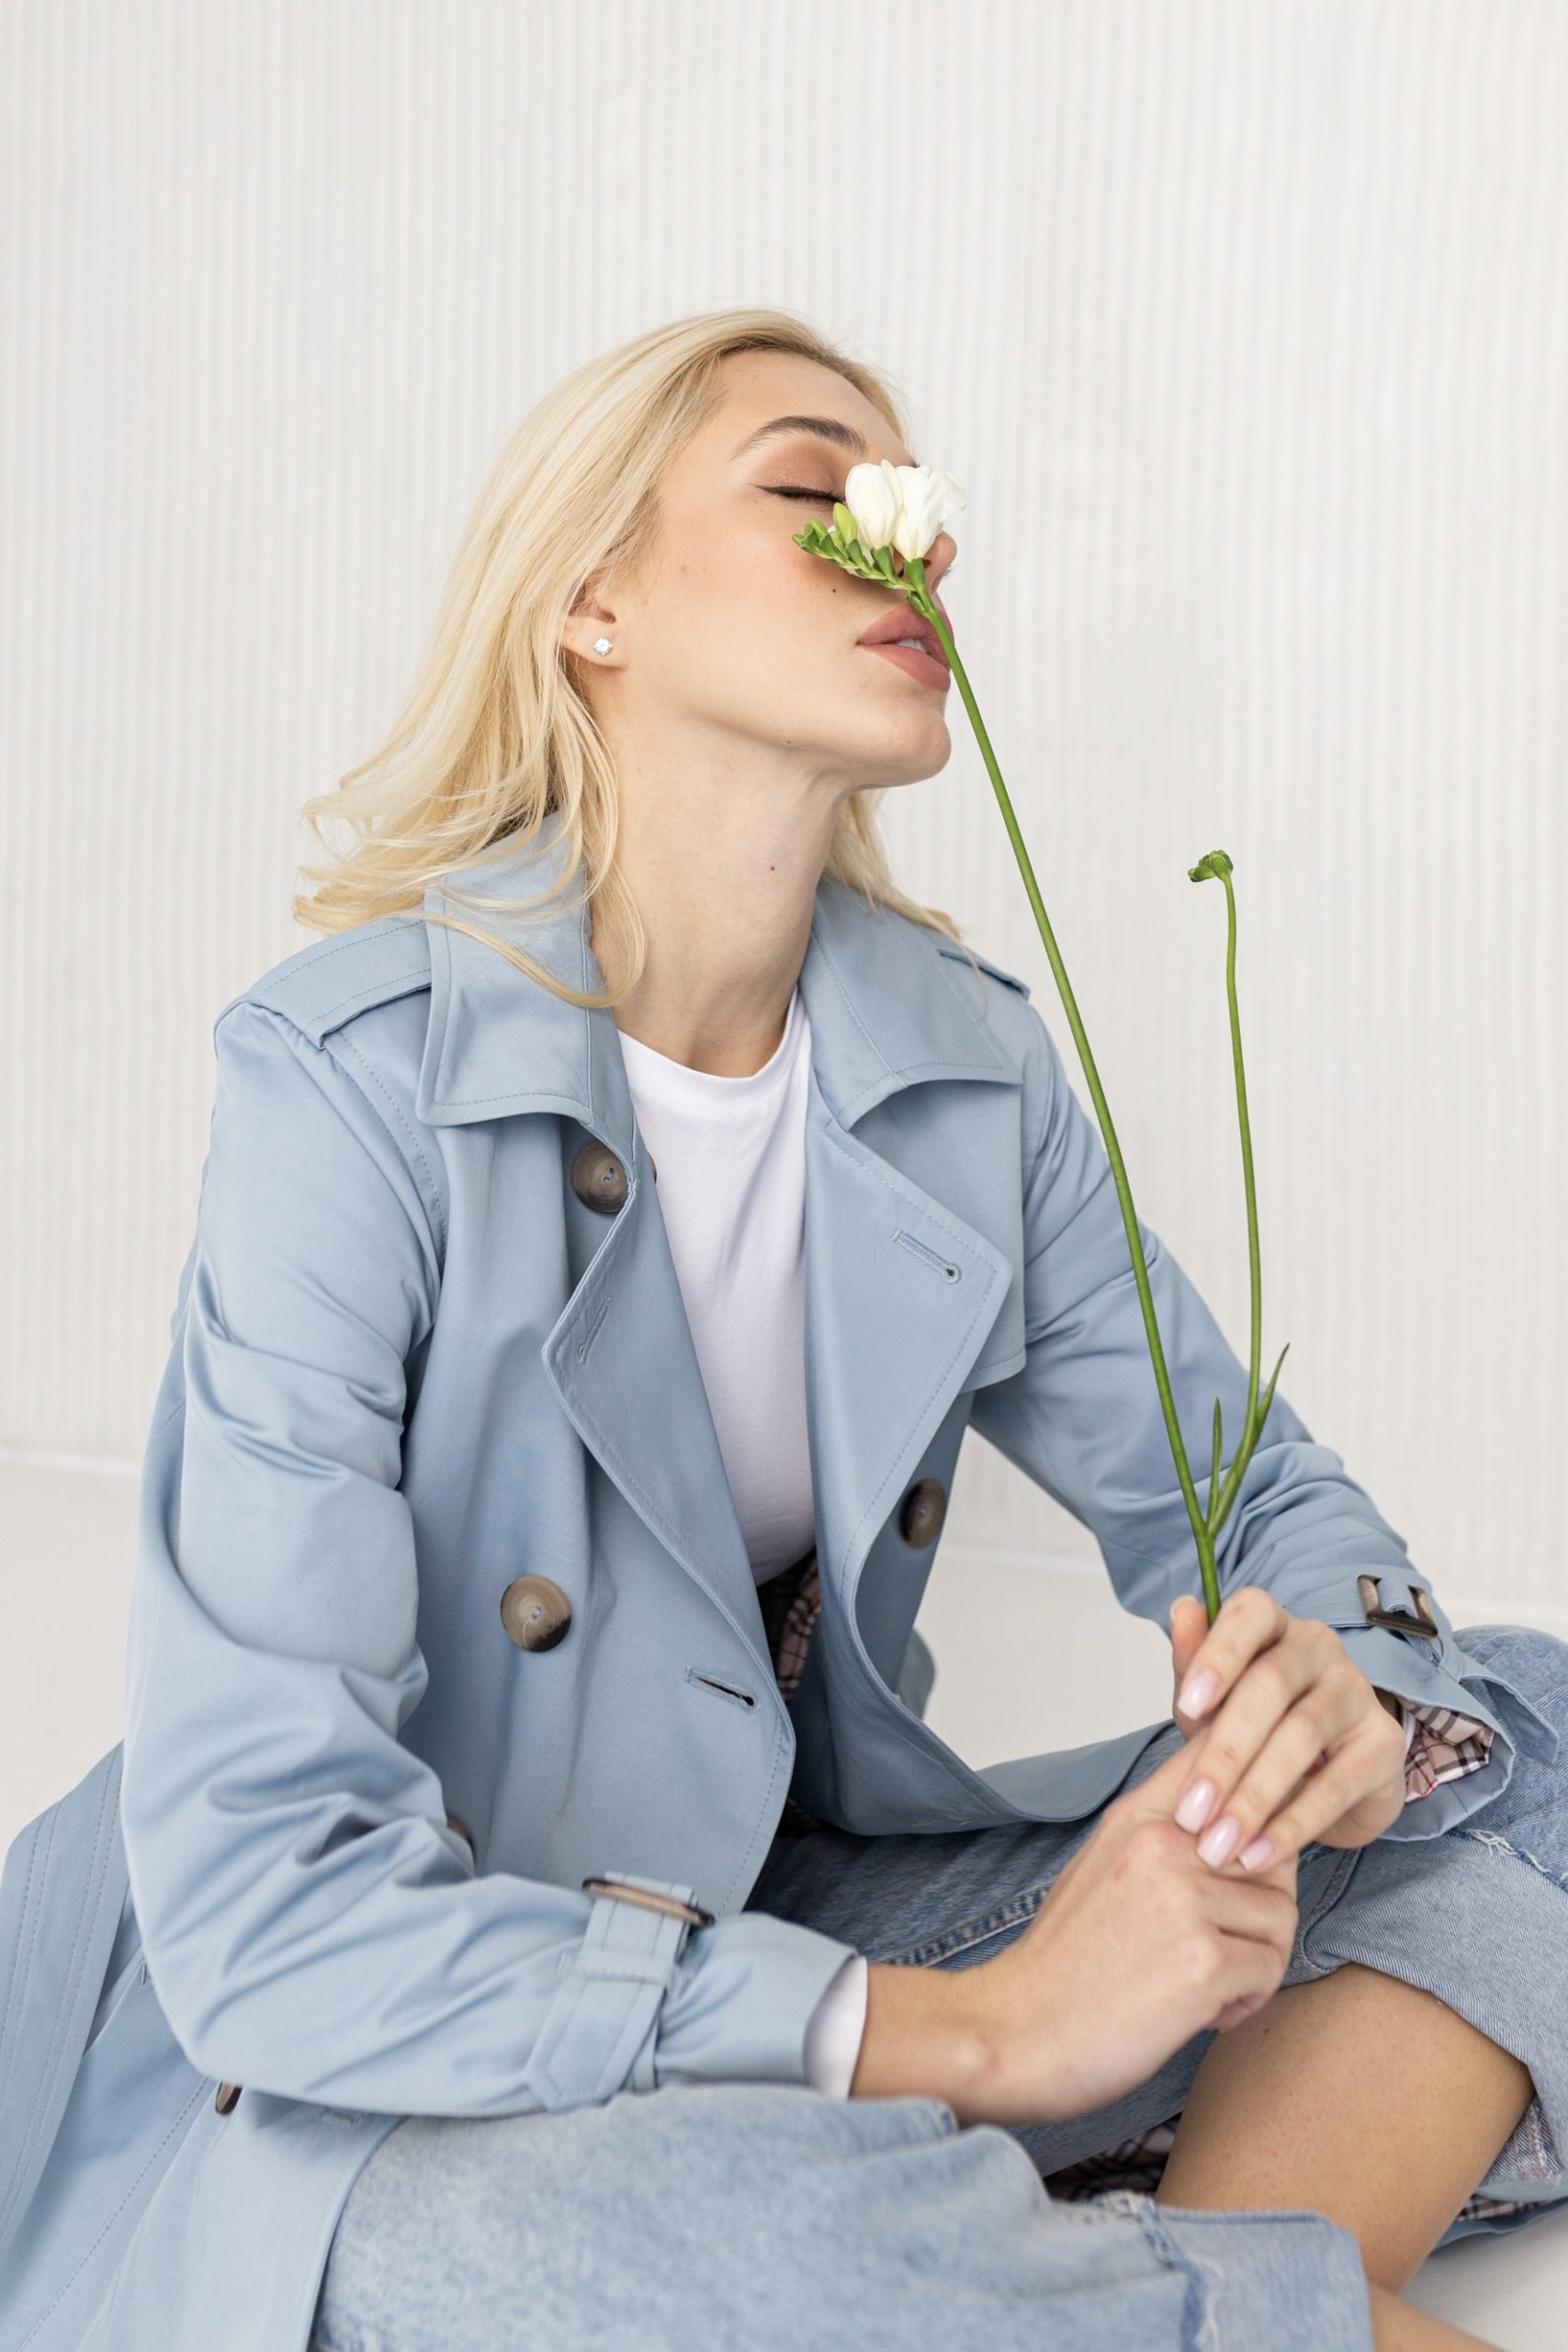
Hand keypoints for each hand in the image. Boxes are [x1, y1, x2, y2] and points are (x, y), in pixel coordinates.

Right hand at [947, 1733, 1300, 2126]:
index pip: (1224, 1760)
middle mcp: (1164, 1843)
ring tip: (1206, 1986)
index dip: (1261, 1794)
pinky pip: (1269, 1970)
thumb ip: (1165, 1837)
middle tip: (1220, 1947)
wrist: (1018, 2031)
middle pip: (1274, 1853)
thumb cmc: (1065, 1963)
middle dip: (1262, 1908)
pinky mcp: (1204, 1960)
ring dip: (1257, 1961)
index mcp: (1138, 1816)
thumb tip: (1241, 1823)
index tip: (1258, 1837)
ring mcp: (1184, 1898)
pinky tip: (1201, 2014)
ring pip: (1281, 1917)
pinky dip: (1245, 2001)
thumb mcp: (1105, 1867)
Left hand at [1167, 1587, 1408, 1876]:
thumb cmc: (1259, 1726)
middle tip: (1191, 1812)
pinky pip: (1336, 1785)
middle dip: (1223, 1753)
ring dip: (1253, 1797)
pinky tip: (1259, 1853)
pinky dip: (1293, 1824)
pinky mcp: (1383, 1745)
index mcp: (1273, 1625)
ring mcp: (1357, 1691)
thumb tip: (1182, 1611)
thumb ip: (1193, 1663)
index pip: (1250, 1614)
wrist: (1328, 1777)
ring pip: (1301, 1737)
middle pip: (1269, 1686)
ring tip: (1219, 1843)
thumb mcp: (1215, 1700)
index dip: (1218, 1654)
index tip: (1187, 1705)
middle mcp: (1319, 1648)